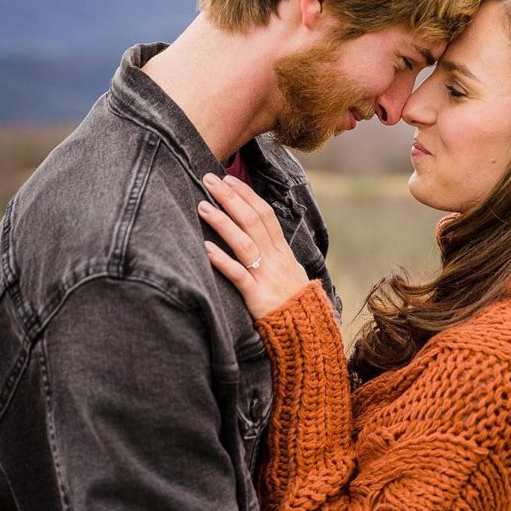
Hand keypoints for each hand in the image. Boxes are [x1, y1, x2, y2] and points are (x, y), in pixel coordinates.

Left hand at [198, 173, 309, 319]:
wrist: (308, 331)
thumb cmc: (296, 302)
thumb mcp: (291, 272)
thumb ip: (277, 253)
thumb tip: (264, 237)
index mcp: (283, 251)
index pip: (265, 214)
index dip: (246, 195)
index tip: (229, 179)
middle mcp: (275, 258)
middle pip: (252, 221)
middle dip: (230, 198)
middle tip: (209, 179)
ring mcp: (266, 275)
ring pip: (244, 242)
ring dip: (222, 222)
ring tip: (202, 206)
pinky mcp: (257, 296)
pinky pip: (238, 275)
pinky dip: (222, 261)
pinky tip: (206, 249)